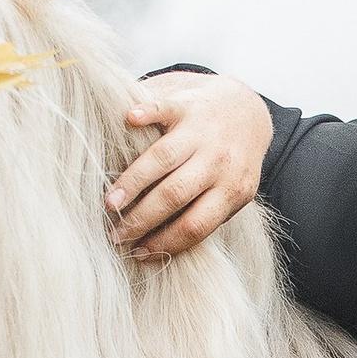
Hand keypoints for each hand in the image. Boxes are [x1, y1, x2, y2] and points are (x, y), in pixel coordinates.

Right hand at [106, 74, 274, 260]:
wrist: (245, 109)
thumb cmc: (230, 160)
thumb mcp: (233, 190)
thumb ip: (208, 214)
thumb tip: (163, 248)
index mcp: (232, 189)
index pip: (195, 225)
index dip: (165, 243)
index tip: (138, 253)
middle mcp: (218, 161)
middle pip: (174, 195)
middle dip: (141, 219)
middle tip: (115, 235)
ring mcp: (201, 131)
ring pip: (164, 158)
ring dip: (134, 181)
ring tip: (110, 202)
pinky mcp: (187, 104)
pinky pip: (167, 108)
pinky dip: (148, 112)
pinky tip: (130, 119)